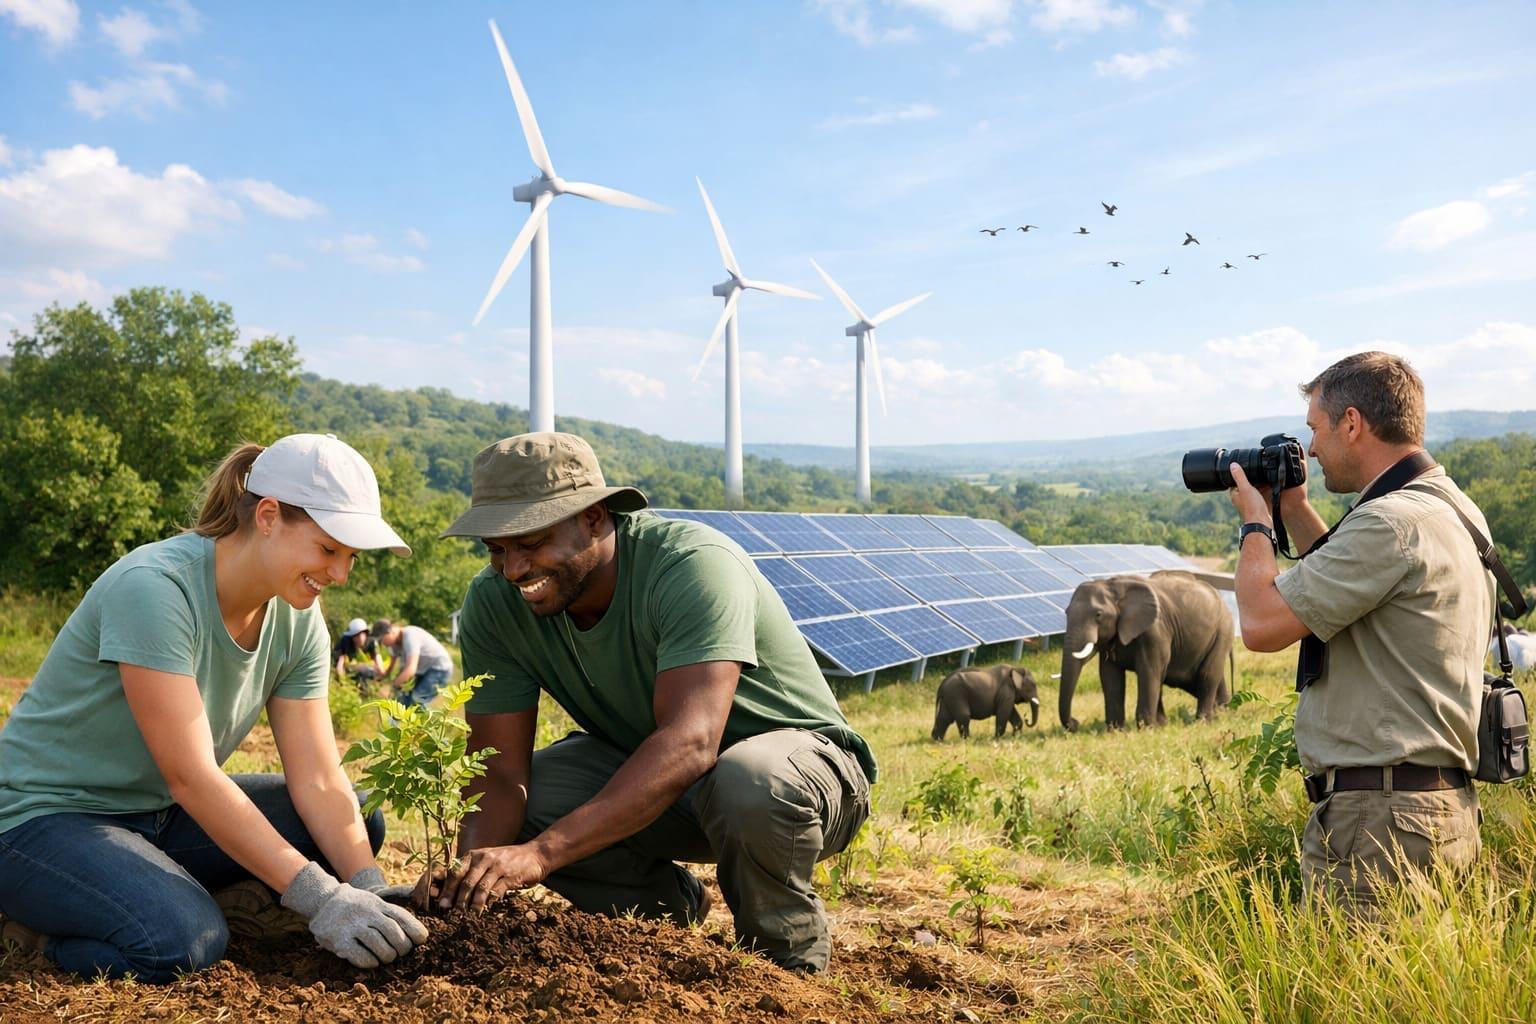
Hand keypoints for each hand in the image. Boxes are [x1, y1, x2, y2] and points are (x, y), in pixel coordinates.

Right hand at [282, 862, 428, 967]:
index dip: (414, 929)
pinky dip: (370, 961)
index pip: (401, 916)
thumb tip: (415, 932)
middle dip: (402, 945)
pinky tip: (373, 962)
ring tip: (388, 957)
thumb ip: (389, 913)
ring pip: (377, 944)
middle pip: (392, 931)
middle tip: (402, 952)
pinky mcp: (339, 940)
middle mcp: (366, 913)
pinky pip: (359, 955)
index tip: (422, 939)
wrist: (323, 901)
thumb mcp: (373, 901)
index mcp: (378, 904)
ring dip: (387, 955)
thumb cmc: (356, 906)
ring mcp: (352, 926)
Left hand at [438, 843, 549, 909]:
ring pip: (481, 888)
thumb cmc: (506, 861)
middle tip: (452, 915)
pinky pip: (498, 891)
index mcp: (474, 855)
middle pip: (466, 882)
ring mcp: (499, 866)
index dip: (447, 889)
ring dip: (473, 905)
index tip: (441, 904)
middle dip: (457, 900)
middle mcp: (485, 858)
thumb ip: (470, 873)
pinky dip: (490, 903)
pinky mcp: (511, 875)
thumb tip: (450, 894)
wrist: (535, 854)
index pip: (455, 872)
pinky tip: (487, 911)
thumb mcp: (486, 861)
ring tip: (469, 917)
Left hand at [1227, 463, 1272, 526]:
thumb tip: (1232, 465)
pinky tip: (1270, 487)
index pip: (1235, 482)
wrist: (1262, 522)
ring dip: (1259, 485)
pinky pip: (1261, 496)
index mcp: (1235, 494)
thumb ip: (1239, 476)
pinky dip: (1265, 491)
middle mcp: (1241, 499)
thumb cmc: (1252, 507)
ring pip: (1254, 490)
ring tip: (1264, 477)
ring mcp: (1250, 503)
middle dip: (1251, 479)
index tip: (1244, 468)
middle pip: (1245, 486)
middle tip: (1257, 472)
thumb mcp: (1245, 488)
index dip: (1239, 475)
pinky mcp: (1259, 506)